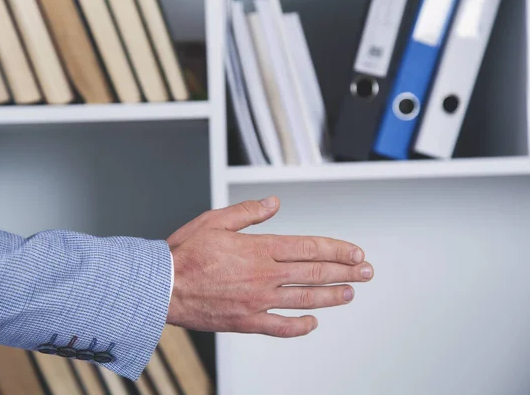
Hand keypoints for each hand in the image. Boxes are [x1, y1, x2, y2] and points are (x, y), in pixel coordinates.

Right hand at [166, 196, 373, 337]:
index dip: (336, 249)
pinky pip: (280, 327)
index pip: (309, 247)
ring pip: (304, 299)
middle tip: (366, 271)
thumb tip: (274, 203)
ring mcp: (258, 301)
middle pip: (314, 273)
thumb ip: (249, 212)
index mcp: (259, 249)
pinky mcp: (246, 321)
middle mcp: (264, 275)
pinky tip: (313, 323)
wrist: (163, 287)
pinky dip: (299, 326)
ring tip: (350, 293)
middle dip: (345, 271)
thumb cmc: (186, 254)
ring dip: (331, 296)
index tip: (355, 252)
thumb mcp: (216, 221)